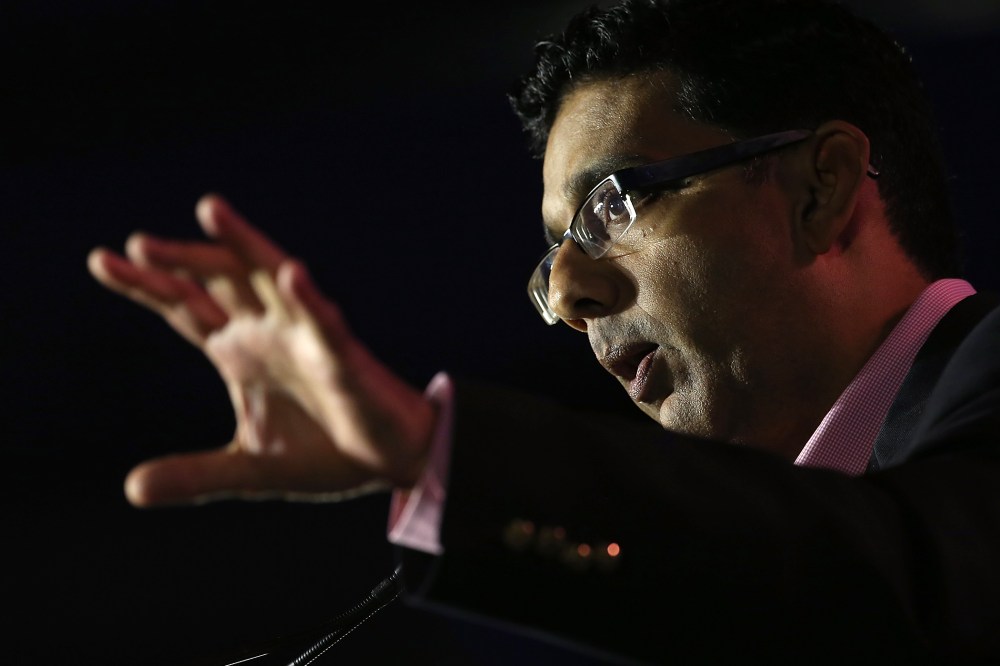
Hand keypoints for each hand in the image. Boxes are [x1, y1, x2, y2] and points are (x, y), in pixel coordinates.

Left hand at [87, 194, 436, 506]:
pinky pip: (326, 323)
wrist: (390, 461)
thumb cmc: (326, 451)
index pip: (185, 309)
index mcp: (240, 353)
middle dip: (180, 261)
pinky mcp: (344, 357)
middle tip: (136, 245)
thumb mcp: (249, 468)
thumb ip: (195, 473)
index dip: (147, 285)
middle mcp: (268, 333)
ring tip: (211, 211)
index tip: (101, 261)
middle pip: (218, 281)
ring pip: (271, 280)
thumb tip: (132, 490)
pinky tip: (292, 276)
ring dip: (243, 245)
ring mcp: (306, 339)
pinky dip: (309, 300)